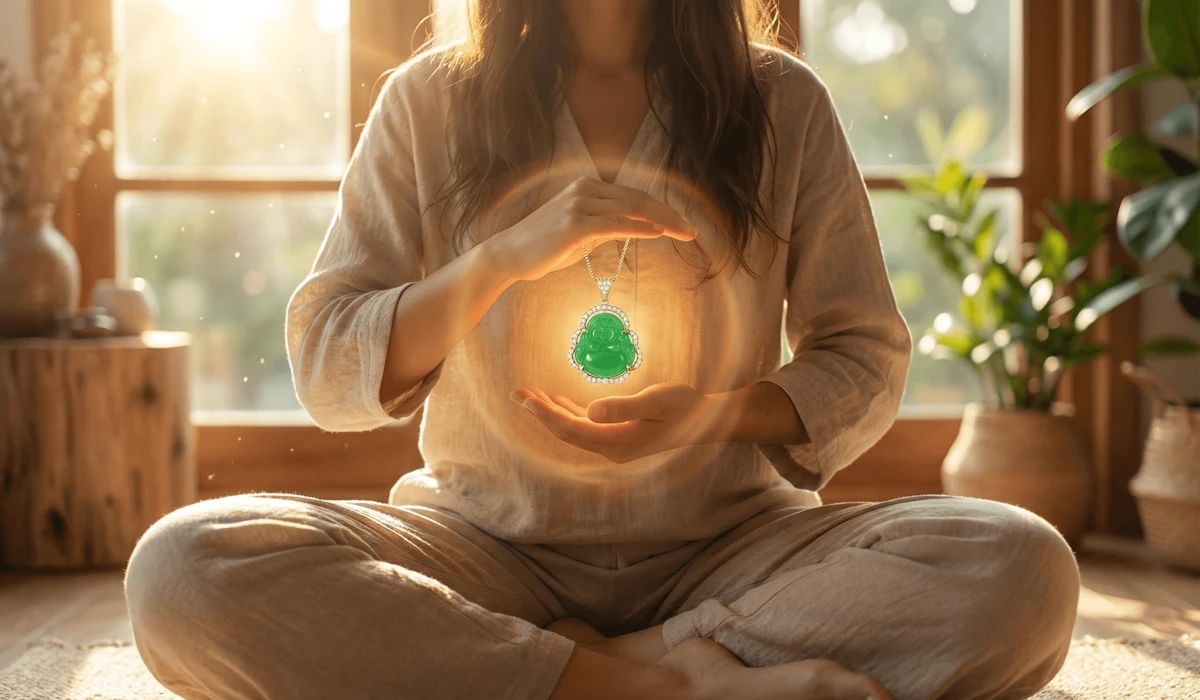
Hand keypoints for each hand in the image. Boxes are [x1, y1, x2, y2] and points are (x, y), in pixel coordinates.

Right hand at [486, 177, 696, 282]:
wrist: (508, 255)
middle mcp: (585, 190)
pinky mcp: (573, 225)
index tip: (683, 225)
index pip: (634, 197)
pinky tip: (658, 234)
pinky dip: (638, 228)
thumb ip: (604, 227)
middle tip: (692, 231)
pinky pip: (613, 224)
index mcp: (589, 188)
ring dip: (662, 222)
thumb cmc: (543, 248)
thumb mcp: (580, 234)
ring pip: (630, 209)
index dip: (662, 210)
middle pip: (638, 200)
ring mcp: (578, 205)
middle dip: (669, 215)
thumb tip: (629, 229)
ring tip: (684, 234)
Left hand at [510, 383, 729, 462]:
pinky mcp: (618, 436)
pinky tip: (556, 399)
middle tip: (516, 393)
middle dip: (540, 413)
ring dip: (550, 412)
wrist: (704, 420)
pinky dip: (567, 412)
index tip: (526, 399)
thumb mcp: (655, 400)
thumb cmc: (682, 406)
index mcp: (617, 442)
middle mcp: (611, 448)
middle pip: (566, 431)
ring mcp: (614, 444)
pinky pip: (585, 426)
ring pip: (573, 429)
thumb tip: (591, 411)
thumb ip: (623, 406)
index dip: (546, 414)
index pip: (572, 428)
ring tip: (528, 394)